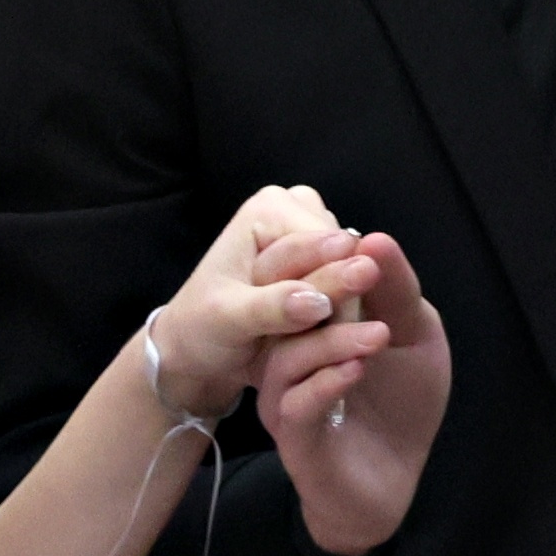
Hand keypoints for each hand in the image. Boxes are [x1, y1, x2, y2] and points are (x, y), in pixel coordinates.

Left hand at [145, 187, 368, 423]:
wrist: (198, 347)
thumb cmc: (204, 326)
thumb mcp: (228, 319)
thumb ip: (272, 308)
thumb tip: (318, 302)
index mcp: (270, 208)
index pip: (332, 247)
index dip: (333, 292)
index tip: (310, 328)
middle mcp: (299, 209)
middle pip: (350, 260)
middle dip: (337, 304)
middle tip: (305, 338)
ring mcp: (317, 235)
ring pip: (357, 280)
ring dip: (341, 315)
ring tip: (305, 339)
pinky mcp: (329, 264)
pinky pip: (356, 294)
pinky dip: (343, 320)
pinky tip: (319, 338)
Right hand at [261, 227, 447, 555]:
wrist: (393, 480)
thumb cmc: (401, 405)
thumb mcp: (415, 337)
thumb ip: (398, 294)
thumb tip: (376, 238)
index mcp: (312, 324)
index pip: (303, 278)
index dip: (325, 257)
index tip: (361, 242)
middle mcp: (287, 355)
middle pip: (287, 311)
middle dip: (325, 286)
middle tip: (363, 270)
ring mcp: (283, 394)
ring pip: (287, 357)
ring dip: (333, 340)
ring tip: (379, 336)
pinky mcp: (291, 434)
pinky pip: (295, 403)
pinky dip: (326, 383)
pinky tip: (357, 371)